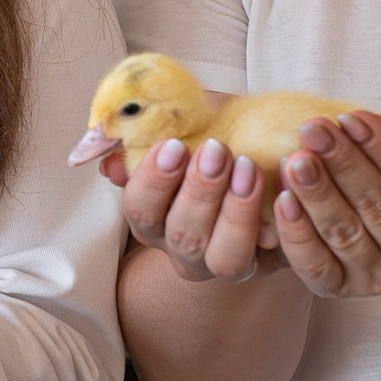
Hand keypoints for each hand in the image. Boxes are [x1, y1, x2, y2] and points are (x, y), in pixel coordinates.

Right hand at [103, 138, 279, 283]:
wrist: (274, 144)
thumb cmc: (220, 129)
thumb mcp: (182, 120)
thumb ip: (138, 131)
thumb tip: (92, 148)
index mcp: (155, 217)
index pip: (140, 211)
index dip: (155, 182)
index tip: (174, 146)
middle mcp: (187, 249)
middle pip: (183, 236)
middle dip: (200, 192)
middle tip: (219, 150)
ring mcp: (229, 261)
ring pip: (226, 260)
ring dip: (237, 214)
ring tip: (250, 168)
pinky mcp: (275, 261)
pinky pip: (278, 257)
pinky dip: (283, 223)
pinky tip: (287, 187)